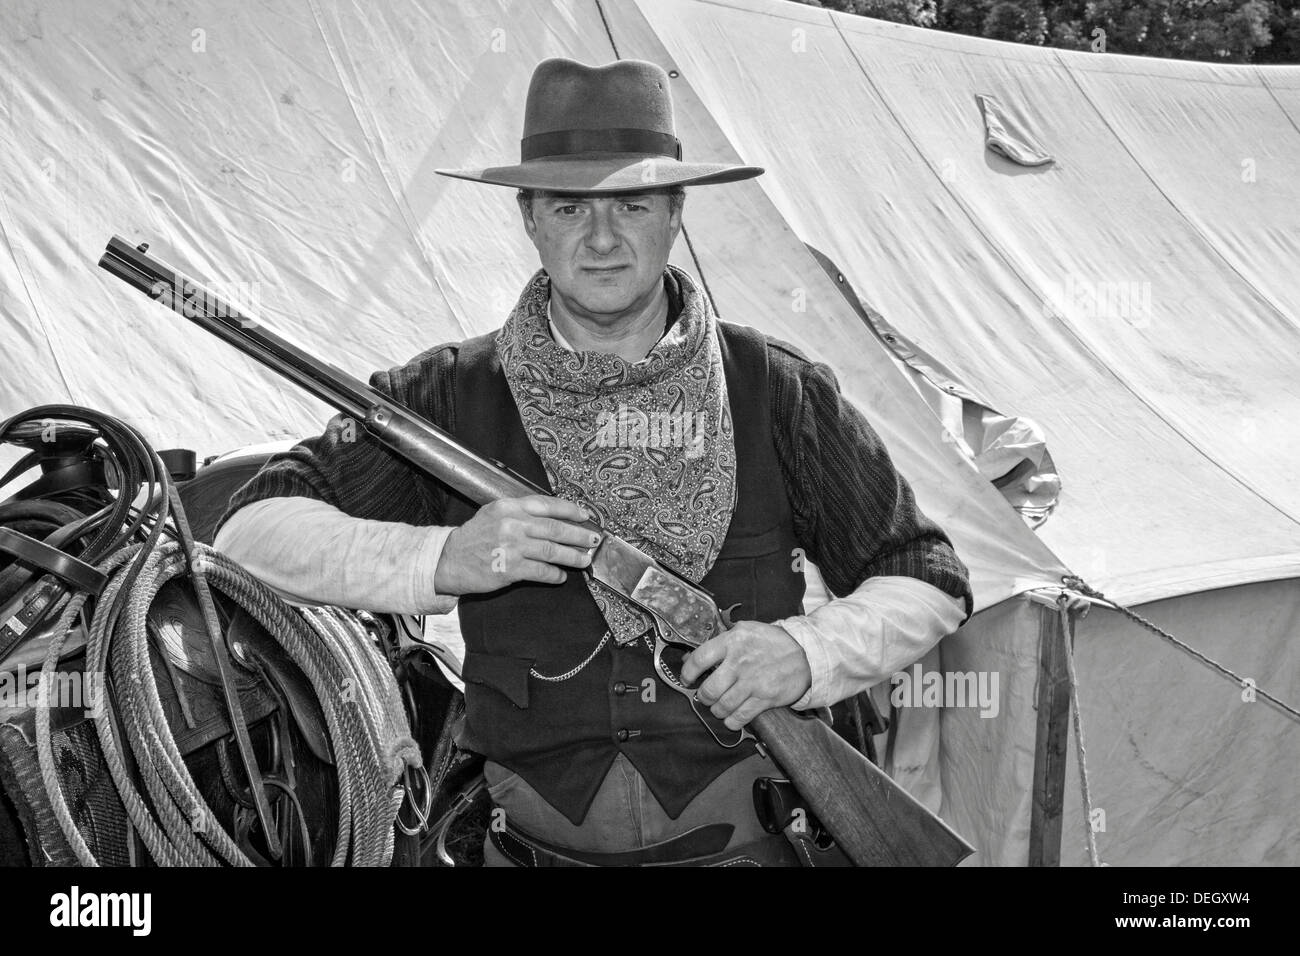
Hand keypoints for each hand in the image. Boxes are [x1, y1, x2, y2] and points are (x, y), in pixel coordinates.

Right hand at [433, 495, 599, 594]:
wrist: (451, 559)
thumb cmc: (475, 535)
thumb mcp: (494, 512)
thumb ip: (520, 510)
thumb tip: (554, 514)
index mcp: (509, 507)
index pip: (547, 505)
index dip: (570, 510)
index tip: (585, 516)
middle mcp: (512, 524)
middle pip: (555, 529)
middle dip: (579, 535)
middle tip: (593, 540)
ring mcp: (512, 548)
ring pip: (552, 551)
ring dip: (572, 557)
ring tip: (583, 560)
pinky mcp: (510, 570)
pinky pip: (541, 572)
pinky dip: (554, 575)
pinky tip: (560, 577)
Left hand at [679, 621, 811, 730]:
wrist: (804, 653)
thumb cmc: (771, 641)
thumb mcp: (744, 631)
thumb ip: (720, 642)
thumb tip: (690, 658)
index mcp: (732, 641)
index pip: (700, 659)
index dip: (688, 673)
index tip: (687, 679)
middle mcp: (740, 662)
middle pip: (709, 689)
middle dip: (703, 697)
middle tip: (706, 696)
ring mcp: (752, 682)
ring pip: (722, 706)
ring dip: (717, 710)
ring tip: (718, 707)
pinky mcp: (765, 698)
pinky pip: (740, 717)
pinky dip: (732, 721)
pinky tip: (731, 718)